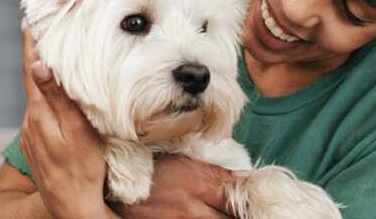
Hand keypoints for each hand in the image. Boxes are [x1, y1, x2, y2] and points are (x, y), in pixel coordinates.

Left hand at [18, 18, 113, 217]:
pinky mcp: (38, 145)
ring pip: (38, 97)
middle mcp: (31, 122)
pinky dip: (48, 98)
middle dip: (38, 56)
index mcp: (39, 114)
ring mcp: (32, 135)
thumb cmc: (82, 171)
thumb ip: (58, 98)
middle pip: (33, 81)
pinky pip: (42, 113)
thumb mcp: (75, 131)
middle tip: (43, 30)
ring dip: (44, 77)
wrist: (72, 207)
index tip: (28, 22)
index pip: (32, 70)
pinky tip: (58, 98)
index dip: (30, 45)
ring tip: (53, 57)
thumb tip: (40, 65)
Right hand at [110, 154, 245, 218]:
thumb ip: (216, 172)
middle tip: (248, 215)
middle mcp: (196, 212)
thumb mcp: (185, 162)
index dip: (250, 209)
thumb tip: (245, 176)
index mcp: (203, 189)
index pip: (237, 205)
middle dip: (239, 218)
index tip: (257, 209)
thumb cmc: (153, 172)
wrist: (118, 189)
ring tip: (224, 216)